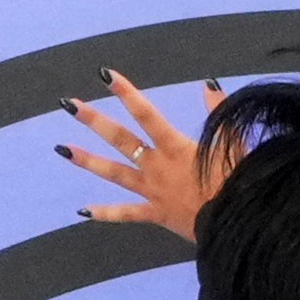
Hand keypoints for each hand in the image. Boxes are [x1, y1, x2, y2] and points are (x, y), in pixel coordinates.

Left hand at [64, 72, 237, 238]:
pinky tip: (83, 212)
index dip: (126, 92)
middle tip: (69, 104)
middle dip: (94, 120)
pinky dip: (105, 214)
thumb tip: (208, 84)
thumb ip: (218, 112)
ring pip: (114, 173)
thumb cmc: (238, 184)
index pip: (146, 113)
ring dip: (87, 160)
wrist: (234, 224)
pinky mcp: (155, 214)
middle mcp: (157, 166)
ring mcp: (152, 190)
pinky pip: (126, 214)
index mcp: (175, 147)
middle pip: (120, 139)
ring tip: (62, 149)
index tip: (105, 75)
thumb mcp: (233, 144)